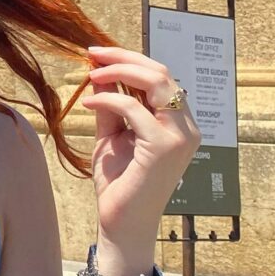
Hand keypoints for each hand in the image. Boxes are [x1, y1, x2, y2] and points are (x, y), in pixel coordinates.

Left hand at [79, 46, 200, 247]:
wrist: (122, 222)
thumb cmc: (119, 181)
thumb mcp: (112, 133)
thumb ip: (111, 103)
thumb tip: (101, 71)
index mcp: (178, 123)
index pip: (161, 77)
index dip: (129, 59)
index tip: (99, 53)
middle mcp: (186, 127)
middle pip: (161, 72)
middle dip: (124, 57)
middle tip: (92, 53)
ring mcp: (179, 136)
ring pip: (156, 82)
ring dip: (119, 70)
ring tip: (91, 73)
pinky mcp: (164, 147)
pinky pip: (133, 107)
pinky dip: (108, 98)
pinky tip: (88, 103)